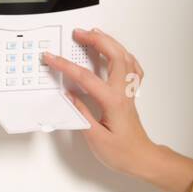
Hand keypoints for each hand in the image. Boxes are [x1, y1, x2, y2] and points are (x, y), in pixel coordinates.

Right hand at [41, 27, 156, 177]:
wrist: (141, 158)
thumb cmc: (122, 152)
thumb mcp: (95, 137)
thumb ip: (81, 113)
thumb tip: (69, 95)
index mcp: (113, 102)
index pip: (86, 78)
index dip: (66, 66)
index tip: (52, 59)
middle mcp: (123, 92)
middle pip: (115, 56)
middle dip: (96, 41)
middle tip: (78, 33)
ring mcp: (129, 91)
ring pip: (125, 58)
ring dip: (110, 43)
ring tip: (94, 34)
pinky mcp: (129, 94)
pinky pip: (131, 67)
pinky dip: (123, 55)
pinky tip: (115, 52)